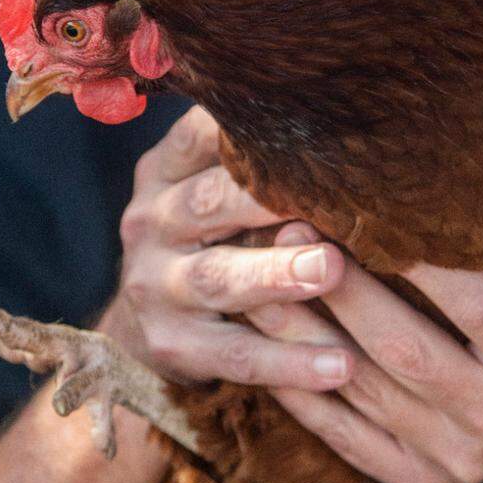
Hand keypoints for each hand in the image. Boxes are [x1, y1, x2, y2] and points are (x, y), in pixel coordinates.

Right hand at [117, 106, 352, 391]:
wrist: (136, 329)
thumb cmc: (208, 241)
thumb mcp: (209, 192)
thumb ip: (253, 164)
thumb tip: (346, 117)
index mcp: (165, 171)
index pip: (200, 136)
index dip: (247, 129)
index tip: (310, 123)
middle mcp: (151, 221)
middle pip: (210, 203)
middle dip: (269, 201)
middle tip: (332, 199)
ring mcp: (155, 285)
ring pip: (220, 278)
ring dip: (277, 275)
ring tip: (330, 270)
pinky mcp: (173, 345)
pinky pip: (236, 354)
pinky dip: (289, 361)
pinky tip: (339, 366)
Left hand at [246, 137, 482, 482]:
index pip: (482, 309)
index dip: (430, 264)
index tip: (376, 207)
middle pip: (405, 350)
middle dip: (343, 289)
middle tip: (293, 227)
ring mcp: (454, 459)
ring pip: (361, 390)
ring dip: (301, 330)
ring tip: (255, 269)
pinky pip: (342, 434)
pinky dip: (297, 386)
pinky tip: (262, 334)